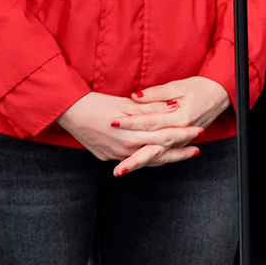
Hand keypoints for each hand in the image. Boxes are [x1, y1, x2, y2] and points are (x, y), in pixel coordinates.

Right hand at [57, 92, 204, 176]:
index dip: (183, 134)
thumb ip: (150, 108)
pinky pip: (132, 160)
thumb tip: (173, 108)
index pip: (165, 136)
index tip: (198, 130)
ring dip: (166, 158)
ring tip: (180, 155)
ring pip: (147, 161)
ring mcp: (116, 156)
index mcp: (132, 135)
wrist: (67, 112)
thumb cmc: (93, 103)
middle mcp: (126, 150)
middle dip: (180, 151)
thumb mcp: (124, 103)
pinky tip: (152, 155)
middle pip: (160, 154)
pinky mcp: (106, 157)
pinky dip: (146, 158)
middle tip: (197, 149)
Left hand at [107, 76, 230, 174]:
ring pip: (158, 156)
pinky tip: (135, 164)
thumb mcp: (177, 86)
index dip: (130, 122)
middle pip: (153, 148)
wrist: (219, 94)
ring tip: (122, 171)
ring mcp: (181, 141)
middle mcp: (181, 132)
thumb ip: (156, 94)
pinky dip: (150, 161)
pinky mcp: (181, 143)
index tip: (113, 123)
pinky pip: (164, 155)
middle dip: (133, 158)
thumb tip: (135, 96)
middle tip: (116, 167)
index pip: (150, 122)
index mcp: (180, 117)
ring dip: (140, 164)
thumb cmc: (200, 88)